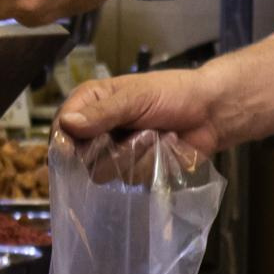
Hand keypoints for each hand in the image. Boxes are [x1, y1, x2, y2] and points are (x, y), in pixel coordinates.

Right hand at [58, 67, 224, 169]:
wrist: (211, 113)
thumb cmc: (174, 94)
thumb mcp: (136, 96)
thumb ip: (102, 112)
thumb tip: (67, 124)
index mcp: (91, 103)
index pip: (61, 127)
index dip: (64, 141)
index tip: (71, 150)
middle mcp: (97, 130)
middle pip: (77, 157)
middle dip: (106, 148)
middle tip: (133, 130)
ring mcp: (114, 153)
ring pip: (103, 172)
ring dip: (132, 155)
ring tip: (153, 135)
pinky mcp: (133, 172)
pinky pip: (129, 179)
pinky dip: (148, 164)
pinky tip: (162, 149)